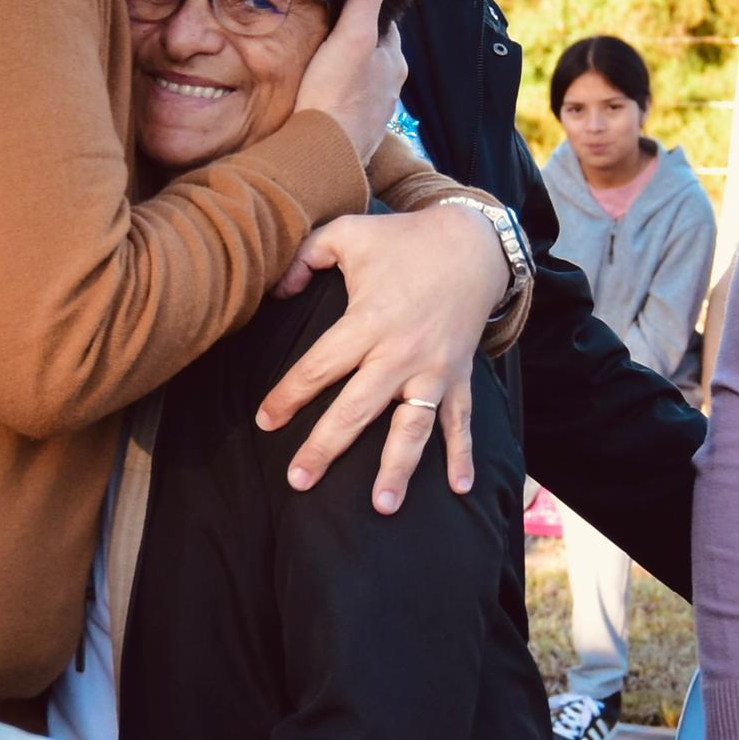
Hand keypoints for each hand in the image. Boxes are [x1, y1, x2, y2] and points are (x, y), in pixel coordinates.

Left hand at [256, 197, 501, 510]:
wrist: (473, 243)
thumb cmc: (402, 240)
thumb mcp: (347, 233)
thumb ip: (304, 256)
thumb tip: (275, 290)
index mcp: (370, 321)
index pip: (320, 367)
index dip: (289, 395)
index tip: (265, 421)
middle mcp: (402, 353)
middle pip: (358, 409)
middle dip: (326, 447)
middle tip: (299, 481)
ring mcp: (435, 370)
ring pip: (412, 428)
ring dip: (397, 468)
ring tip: (382, 506)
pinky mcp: (459, 377)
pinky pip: (461, 421)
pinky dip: (464, 455)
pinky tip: (461, 488)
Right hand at [292, 0, 403, 169]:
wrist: (322, 154)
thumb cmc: (337, 93)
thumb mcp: (354, 32)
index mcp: (395, 63)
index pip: (384, 24)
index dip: (366, 8)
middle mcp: (389, 89)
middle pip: (372, 53)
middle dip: (355, 41)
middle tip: (327, 27)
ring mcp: (372, 114)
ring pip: (360, 81)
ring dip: (346, 70)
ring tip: (320, 59)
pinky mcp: (352, 134)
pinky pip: (347, 105)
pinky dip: (337, 95)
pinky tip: (319, 94)